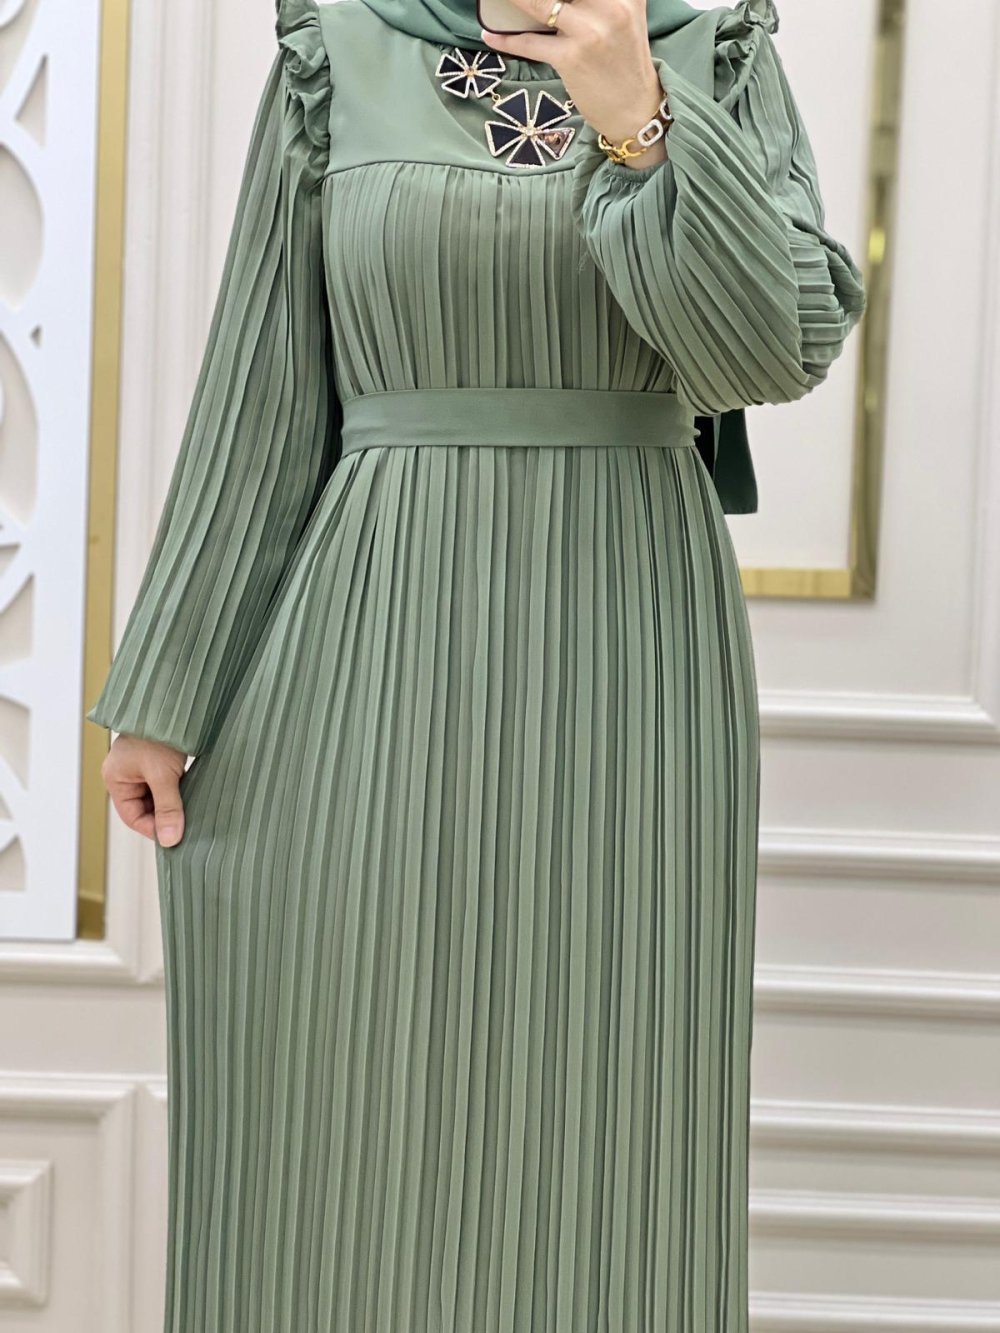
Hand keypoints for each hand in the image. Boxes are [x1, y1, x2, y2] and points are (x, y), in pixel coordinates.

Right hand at [100, 734, 188, 846]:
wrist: (171, 703)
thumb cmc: (157, 734)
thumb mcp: (162, 776)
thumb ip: (167, 808)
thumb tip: (171, 840)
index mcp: (116, 779)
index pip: (133, 816)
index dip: (153, 829)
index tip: (174, 838)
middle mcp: (126, 774)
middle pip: (145, 808)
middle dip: (164, 817)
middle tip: (186, 827)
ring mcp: (142, 767)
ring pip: (158, 796)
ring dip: (173, 803)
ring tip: (191, 811)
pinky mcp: (159, 760)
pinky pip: (167, 783)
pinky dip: (178, 790)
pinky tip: (193, 794)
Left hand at [481, 0, 668, 167]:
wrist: (635, 110)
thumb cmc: (624, 62)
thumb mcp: (625, 16)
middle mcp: (611, 7)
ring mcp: (590, 33)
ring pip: (540, 4)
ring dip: (514, 0)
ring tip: (499, 1)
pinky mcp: (571, 59)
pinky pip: (530, 43)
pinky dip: (506, 40)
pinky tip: (491, 35)